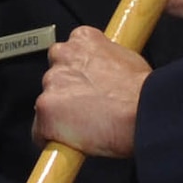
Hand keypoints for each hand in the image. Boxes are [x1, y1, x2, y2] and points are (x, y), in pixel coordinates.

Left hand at [33, 27, 148, 156]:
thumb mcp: (128, 61)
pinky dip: (52, 138)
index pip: (68, 53)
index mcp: (82, 39)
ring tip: (85, 126)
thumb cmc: (142, 91)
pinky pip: (40, 131)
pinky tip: (71, 143)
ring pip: (47, 103)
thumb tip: (106, 73)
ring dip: (61, 114)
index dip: (78, 73)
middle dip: (67, 92)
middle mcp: (63, 56)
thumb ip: (107, 62)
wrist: (142, 112)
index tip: (84, 85)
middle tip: (87, 107)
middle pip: (54, 76)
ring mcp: (52, 84)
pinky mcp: (45, 110)